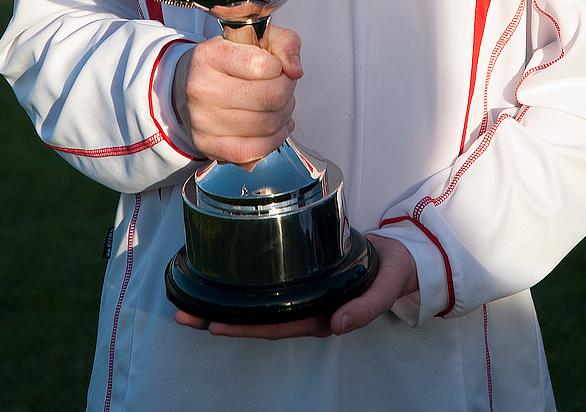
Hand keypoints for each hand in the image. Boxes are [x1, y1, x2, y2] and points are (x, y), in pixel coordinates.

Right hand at [173, 24, 302, 165]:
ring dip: (284, 115)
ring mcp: (202, 119)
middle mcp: (202, 87)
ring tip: (279, 105)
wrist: (194, 83)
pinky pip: (254, 150)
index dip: (279, 67)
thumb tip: (295, 69)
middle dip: (287, 92)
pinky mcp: (207, 144)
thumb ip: (285, 43)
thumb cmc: (229, 61)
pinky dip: (274, 140)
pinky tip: (277, 128)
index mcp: (211, 55)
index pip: (260, 64)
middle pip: (269, 98)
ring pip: (266, 125)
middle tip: (284, 86)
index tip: (276, 66)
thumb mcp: (257, 37)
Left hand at [173, 234, 417, 338]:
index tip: (215, 325)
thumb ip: (365, 307)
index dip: (246, 326)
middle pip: (259, 321)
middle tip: (185, 316)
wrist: (400, 260)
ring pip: (259, 308)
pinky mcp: (302, 279)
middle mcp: (306, 310)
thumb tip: (340, 325)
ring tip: (191, 305)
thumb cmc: (390, 272)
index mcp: (322, 315)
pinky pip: (269, 290)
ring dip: (226, 308)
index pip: (277, 325)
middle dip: (222, 320)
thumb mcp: (384, 287)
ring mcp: (303, 296)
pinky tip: (223, 282)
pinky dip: (244, 290)